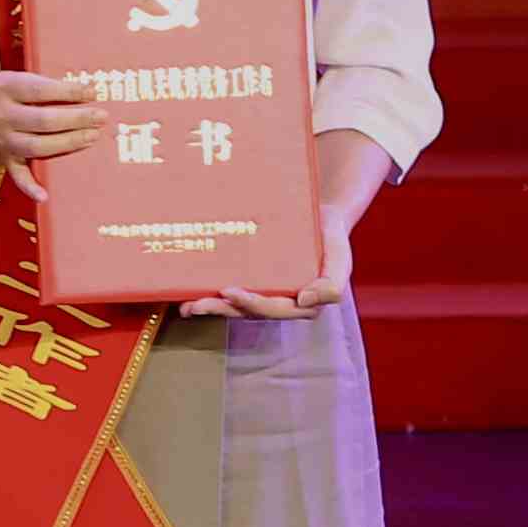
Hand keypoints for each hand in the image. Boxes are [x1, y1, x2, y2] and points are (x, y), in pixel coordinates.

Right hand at [0, 67, 107, 205]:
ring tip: (92, 136)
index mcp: (1, 88)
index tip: (93, 92)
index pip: (41, 89)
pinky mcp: (1, 159)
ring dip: (69, 143)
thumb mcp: (11, 79)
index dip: (70, 91)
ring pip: (37, 147)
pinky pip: (16, 176)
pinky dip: (30, 188)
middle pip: (44, 120)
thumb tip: (85, 95)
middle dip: (77, 119)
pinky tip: (45, 196)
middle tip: (101, 117)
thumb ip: (42, 86)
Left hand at [203, 225, 354, 324]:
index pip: (273, 309)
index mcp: (299, 303)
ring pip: (234, 304)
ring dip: (210, 307)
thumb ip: (331, 286)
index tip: (230, 292)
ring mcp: (262, 290)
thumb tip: (304, 300)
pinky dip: (209, 291)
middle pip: (247, 310)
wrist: (320, 215)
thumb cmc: (330, 240)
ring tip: (187, 307)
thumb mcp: (340, 261)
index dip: (251, 304)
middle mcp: (278, 300)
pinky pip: (228, 287)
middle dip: (221, 310)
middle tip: (197, 305)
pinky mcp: (249, 277)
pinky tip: (188, 292)